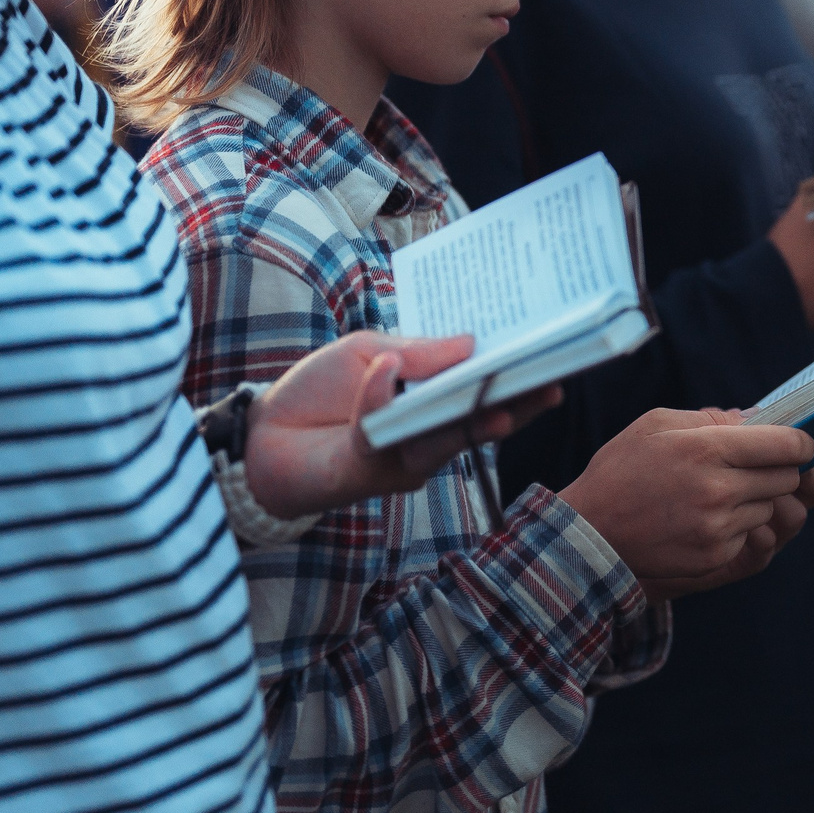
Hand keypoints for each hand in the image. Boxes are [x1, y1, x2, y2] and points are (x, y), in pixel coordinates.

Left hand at [244, 331, 563, 519]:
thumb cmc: (320, 389)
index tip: (550, 353)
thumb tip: (470, 342)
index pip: (483, 388)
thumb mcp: (368, 351)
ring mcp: (404, 458)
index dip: (516, 375)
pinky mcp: (371, 470)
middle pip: (481, 421)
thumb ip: (417, 351)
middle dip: (518, 403)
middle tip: (552, 384)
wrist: (262, 435)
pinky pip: (383, 436)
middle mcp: (428, 434)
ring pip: (446, 439)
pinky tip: (385, 371)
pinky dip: (381, 400)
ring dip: (472, 417)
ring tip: (500, 398)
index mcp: (433, 400)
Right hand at [559, 409, 813, 599]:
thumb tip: (756, 418)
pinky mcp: (715, 557)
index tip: (800, 442)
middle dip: (779, 468)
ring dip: (758, 498)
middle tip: (757, 464)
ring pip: (771, 507)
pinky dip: (739, 524)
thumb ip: (711, 418)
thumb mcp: (656, 424)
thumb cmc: (621, 470)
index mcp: (707, 450)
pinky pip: (750, 533)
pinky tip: (705, 517)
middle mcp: (719, 490)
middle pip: (787, 477)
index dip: (801, 442)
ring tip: (719, 492)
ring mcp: (719, 528)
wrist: (590, 534)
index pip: (787, 445)